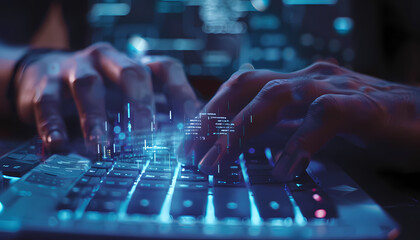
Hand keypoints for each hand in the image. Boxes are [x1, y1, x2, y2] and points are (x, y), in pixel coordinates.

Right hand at [17, 43, 199, 151]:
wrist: (43, 76)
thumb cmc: (99, 94)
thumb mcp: (126, 98)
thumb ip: (152, 115)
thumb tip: (186, 143)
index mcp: (134, 63)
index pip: (167, 70)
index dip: (182, 95)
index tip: (190, 127)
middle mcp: (108, 60)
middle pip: (132, 74)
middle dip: (142, 107)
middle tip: (147, 139)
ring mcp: (74, 68)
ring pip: (88, 86)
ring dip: (97, 119)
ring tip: (101, 148)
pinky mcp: (44, 84)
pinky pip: (47, 103)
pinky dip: (54, 126)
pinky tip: (59, 146)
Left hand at [182, 61, 419, 180]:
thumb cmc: (366, 125)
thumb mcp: (312, 127)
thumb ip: (281, 131)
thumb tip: (241, 149)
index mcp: (294, 83)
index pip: (240, 88)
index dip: (209, 112)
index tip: (186, 144)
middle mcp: (308, 78)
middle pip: (246, 84)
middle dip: (213, 117)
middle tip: (190, 153)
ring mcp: (335, 87)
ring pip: (276, 94)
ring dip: (241, 128)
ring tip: (218, 160)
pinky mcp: (365, 105)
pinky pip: (324, 116)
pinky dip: (299, 142)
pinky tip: (285, 169)